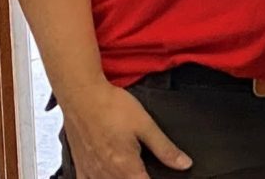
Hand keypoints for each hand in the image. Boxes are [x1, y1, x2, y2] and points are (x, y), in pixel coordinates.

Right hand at [59, 82, 189, 178]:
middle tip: (143, 170)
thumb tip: (184, 164)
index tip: (161, 178)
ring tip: (129, 173)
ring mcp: (91, 171)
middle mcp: (107, 173)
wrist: (82, 94)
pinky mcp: (79, 164)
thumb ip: (165, 148)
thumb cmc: (110, 106)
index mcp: (126, 166)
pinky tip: (104, 176)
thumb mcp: (145, 125)